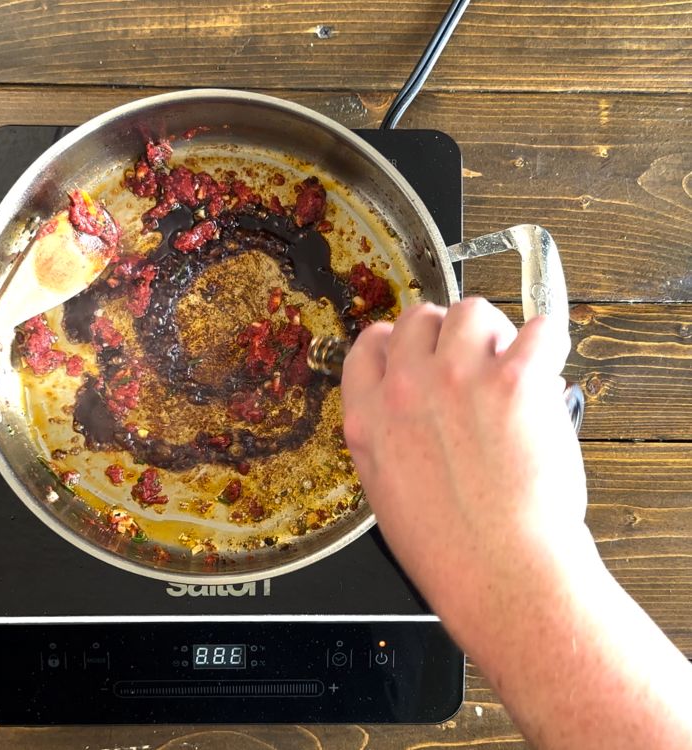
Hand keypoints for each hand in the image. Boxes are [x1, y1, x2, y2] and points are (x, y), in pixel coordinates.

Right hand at [341, 299, 589, 631]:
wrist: (498, 574)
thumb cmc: (447, 550)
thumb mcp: (383, 493)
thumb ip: (386, 439)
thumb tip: (408, 414)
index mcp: (368, 417)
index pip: (369, 344)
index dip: (396, 342)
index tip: (415, 350)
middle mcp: (406, 388)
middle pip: (419, 317)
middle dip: (445, 333)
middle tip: (470, 360)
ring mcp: (457, 378)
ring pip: (472, 311)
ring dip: (493, 332)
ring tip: (510, 363)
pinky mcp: (513, 381)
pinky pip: (538, 329)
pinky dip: (548, 341)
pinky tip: (548, 362)